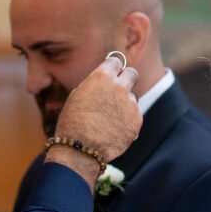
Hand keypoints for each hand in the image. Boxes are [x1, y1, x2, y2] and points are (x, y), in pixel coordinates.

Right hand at [46, 54, 141, 187]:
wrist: (80, 149)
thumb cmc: (73, 122)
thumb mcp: (77, 96)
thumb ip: (94, 85)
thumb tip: (104, 83)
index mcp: (102, 77)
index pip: (115, 62)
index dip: (112, 68)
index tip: (111, 74)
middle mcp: (120, 87)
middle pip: (132, 74)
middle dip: (127, 78)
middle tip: (121, 88)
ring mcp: (131, 104)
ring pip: (132, 98)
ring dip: (124, 104)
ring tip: (108, 120)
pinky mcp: (137, 121)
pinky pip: (134, 116)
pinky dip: (127, 121)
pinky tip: (113, 130)